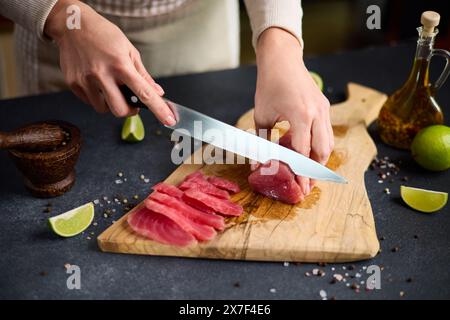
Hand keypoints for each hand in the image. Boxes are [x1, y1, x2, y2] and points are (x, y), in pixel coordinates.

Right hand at [44, 0, 175, 123]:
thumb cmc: (103, 35)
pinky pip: (90, 102)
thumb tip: (157, 92)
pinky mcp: (73, 83)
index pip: (144, 93)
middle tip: (130, 101)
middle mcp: (102, 74)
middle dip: (129, 110)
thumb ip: (143, 75)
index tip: (168, 120)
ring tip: (109, 86)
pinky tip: (96, 82)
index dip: (158, 109)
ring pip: (104, 109)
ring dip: (111, 103)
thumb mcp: (129, 50)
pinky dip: (97, 97)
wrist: (72, 25)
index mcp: (121, 65)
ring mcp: (86, 80)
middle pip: (120, 110)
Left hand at [254, 28, 333, 194]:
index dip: (302, 173)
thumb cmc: (269, 85)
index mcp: (301, 115)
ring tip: (305, 172)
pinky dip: (317, 145)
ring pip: (328, 143)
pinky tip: (303, 151)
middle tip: (305, 186)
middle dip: (315, 171)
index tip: (300, 189)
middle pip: (323, 152)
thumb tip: (259, 165)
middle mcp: (317, 113)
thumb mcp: (262, 115)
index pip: (304, 153)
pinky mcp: (325, 107)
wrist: (282, 59)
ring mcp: (324, 109)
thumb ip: (262, 141)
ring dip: (318, 160)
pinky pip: (325, 132)